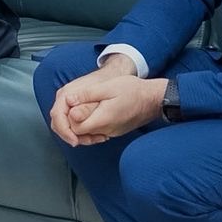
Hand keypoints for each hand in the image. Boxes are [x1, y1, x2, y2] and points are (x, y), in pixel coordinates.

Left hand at [49, 69, 166, 146]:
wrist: (153, 99)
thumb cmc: (133, 91)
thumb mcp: (107, 87)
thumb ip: (87, 95)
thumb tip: (69, 100)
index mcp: (102, 119)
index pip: (76, 127)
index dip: (68, 119)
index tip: (71, 106)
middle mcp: (106, 130)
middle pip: (80, 133)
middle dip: (73, 122)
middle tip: (74, 106)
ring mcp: (112, 132)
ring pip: (89, 134)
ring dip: (82, 124)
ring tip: (83, 108)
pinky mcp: (116, 131)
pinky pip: (98, 132)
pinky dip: (92, 125)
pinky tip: (94, 113)